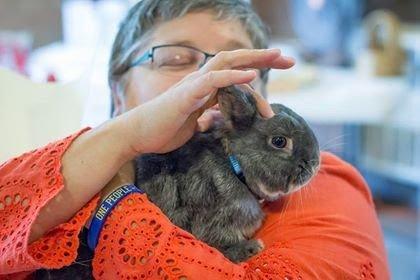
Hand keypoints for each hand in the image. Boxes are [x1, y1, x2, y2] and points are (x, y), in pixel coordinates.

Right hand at [120, 49, 293, 154]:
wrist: (139, 135)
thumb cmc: (164, 130)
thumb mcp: (195, 124)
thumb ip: (210, 117)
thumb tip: (222, 120)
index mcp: (205, 88)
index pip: (234, 74)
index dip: (256, 74)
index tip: (277, 81)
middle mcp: (201, 81)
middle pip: (234, 60)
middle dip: (262, 57)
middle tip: (289, 60)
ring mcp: (193, 85)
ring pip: (226, 63)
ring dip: (254, 59)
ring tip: (278, 57)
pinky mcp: (187, 94)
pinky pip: (213, 81)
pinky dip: (233, 76)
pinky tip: (252, 74)